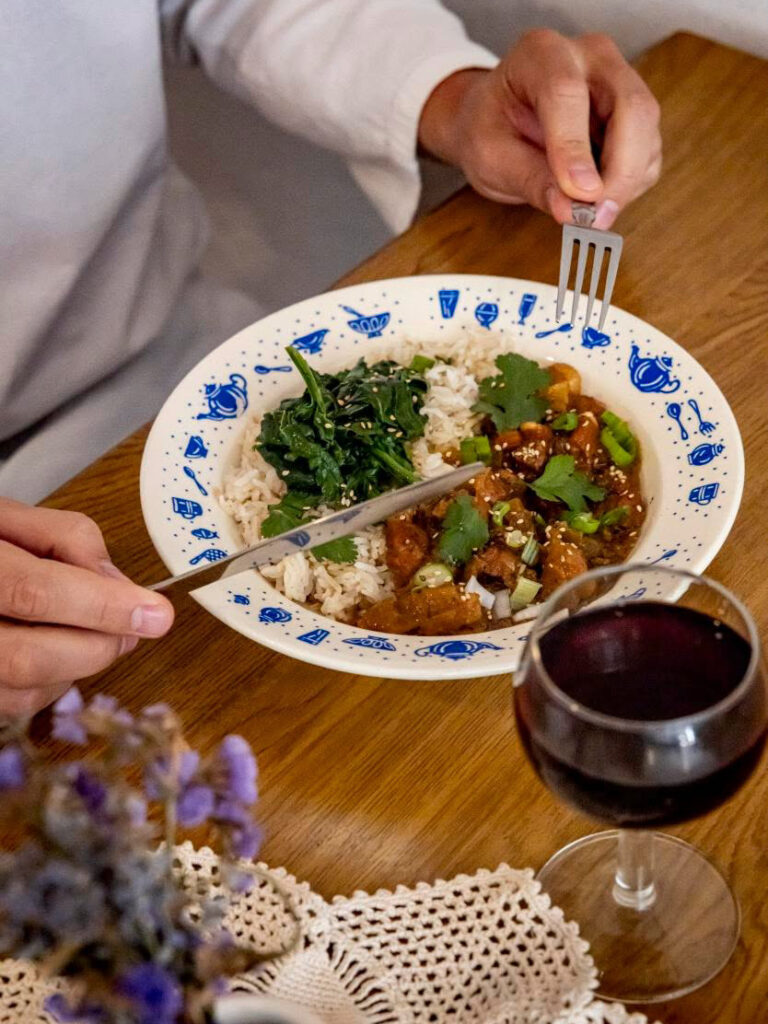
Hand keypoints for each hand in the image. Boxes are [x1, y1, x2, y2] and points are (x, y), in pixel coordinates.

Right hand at [0, 498, 173, 716]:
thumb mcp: (9, 515)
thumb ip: (67, 538)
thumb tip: (118, 585)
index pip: (35, 592)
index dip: (101, 607)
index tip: (156, 613)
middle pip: (31, 658)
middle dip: (98, 646)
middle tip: (135, 626)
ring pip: (25, 693)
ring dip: (80, 668)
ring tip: (97, 634)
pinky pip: (14, 706)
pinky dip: (53, 684)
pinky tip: (60, 652)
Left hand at [418, 29, 661, 228]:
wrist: (498, 119)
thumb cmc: (489, 129)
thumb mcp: (491, 158)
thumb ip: (530, 180)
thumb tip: (569, 208)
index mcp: (541, 54)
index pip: (568, 93)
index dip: (575, 148)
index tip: (580, 195)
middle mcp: (590, 56)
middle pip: (631, 106)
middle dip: (620, 172)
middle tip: (596, 217)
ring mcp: (619, 79)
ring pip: (647, 130)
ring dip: (626, 182)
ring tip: (591, 212)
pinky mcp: (634, 110)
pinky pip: (648, 150)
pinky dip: (631, 182)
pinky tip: (600, 196)